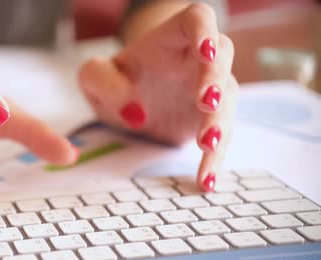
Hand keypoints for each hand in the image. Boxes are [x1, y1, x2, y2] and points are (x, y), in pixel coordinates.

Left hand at [78, 3, 237, 190]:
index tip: (204, 52)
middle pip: (221, 58)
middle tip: (205, 103)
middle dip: (216, 80)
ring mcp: (209, 89)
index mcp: (171, 38)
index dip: (205, 32)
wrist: (126, 101)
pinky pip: (219, 137)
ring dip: (220, 123)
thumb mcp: (94, 77)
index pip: (197, 19)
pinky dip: (213, 159)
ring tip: (206, 146)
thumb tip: (134, 111)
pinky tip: (206, 180)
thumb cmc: (114, 79)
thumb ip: (105, 82)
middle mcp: (197, 60)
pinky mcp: (210, 120)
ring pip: (226, 101)